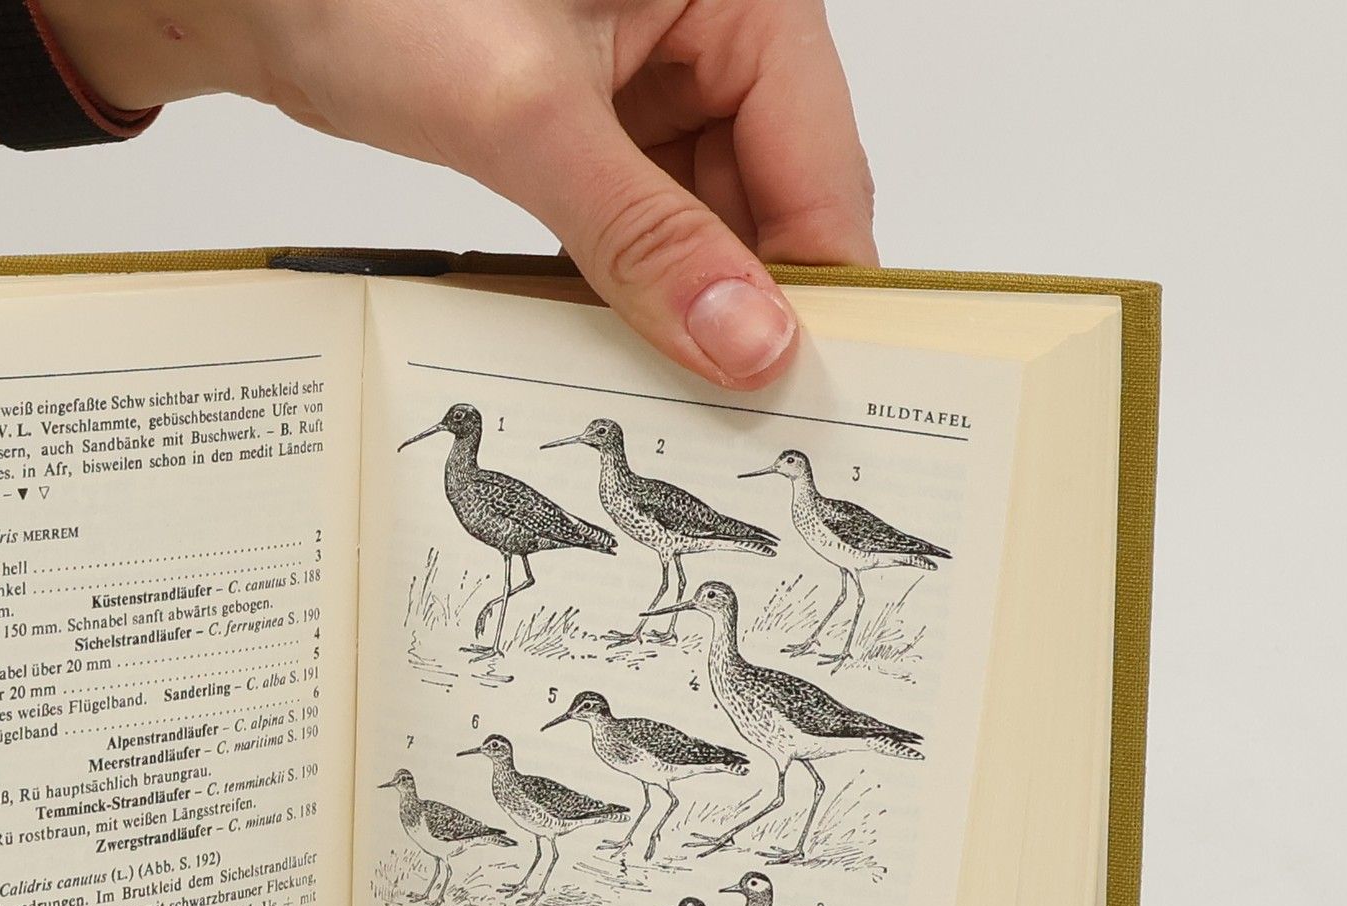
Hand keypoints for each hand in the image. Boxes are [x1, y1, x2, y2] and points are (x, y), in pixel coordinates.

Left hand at [54, 0, 874, 388]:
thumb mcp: (525, 119)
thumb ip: (642, 236)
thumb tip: (744, 342)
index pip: (821, 167)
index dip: (814, 292)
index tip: (799, 400)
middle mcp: (710, 28)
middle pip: (770, 202)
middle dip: (742, 310)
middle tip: (728, 425)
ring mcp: (650, 79)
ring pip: (702, 222)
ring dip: (679, 307)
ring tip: (667, 399)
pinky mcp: (591, 122)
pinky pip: (636, 220)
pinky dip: (622, 283)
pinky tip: (608, 346)